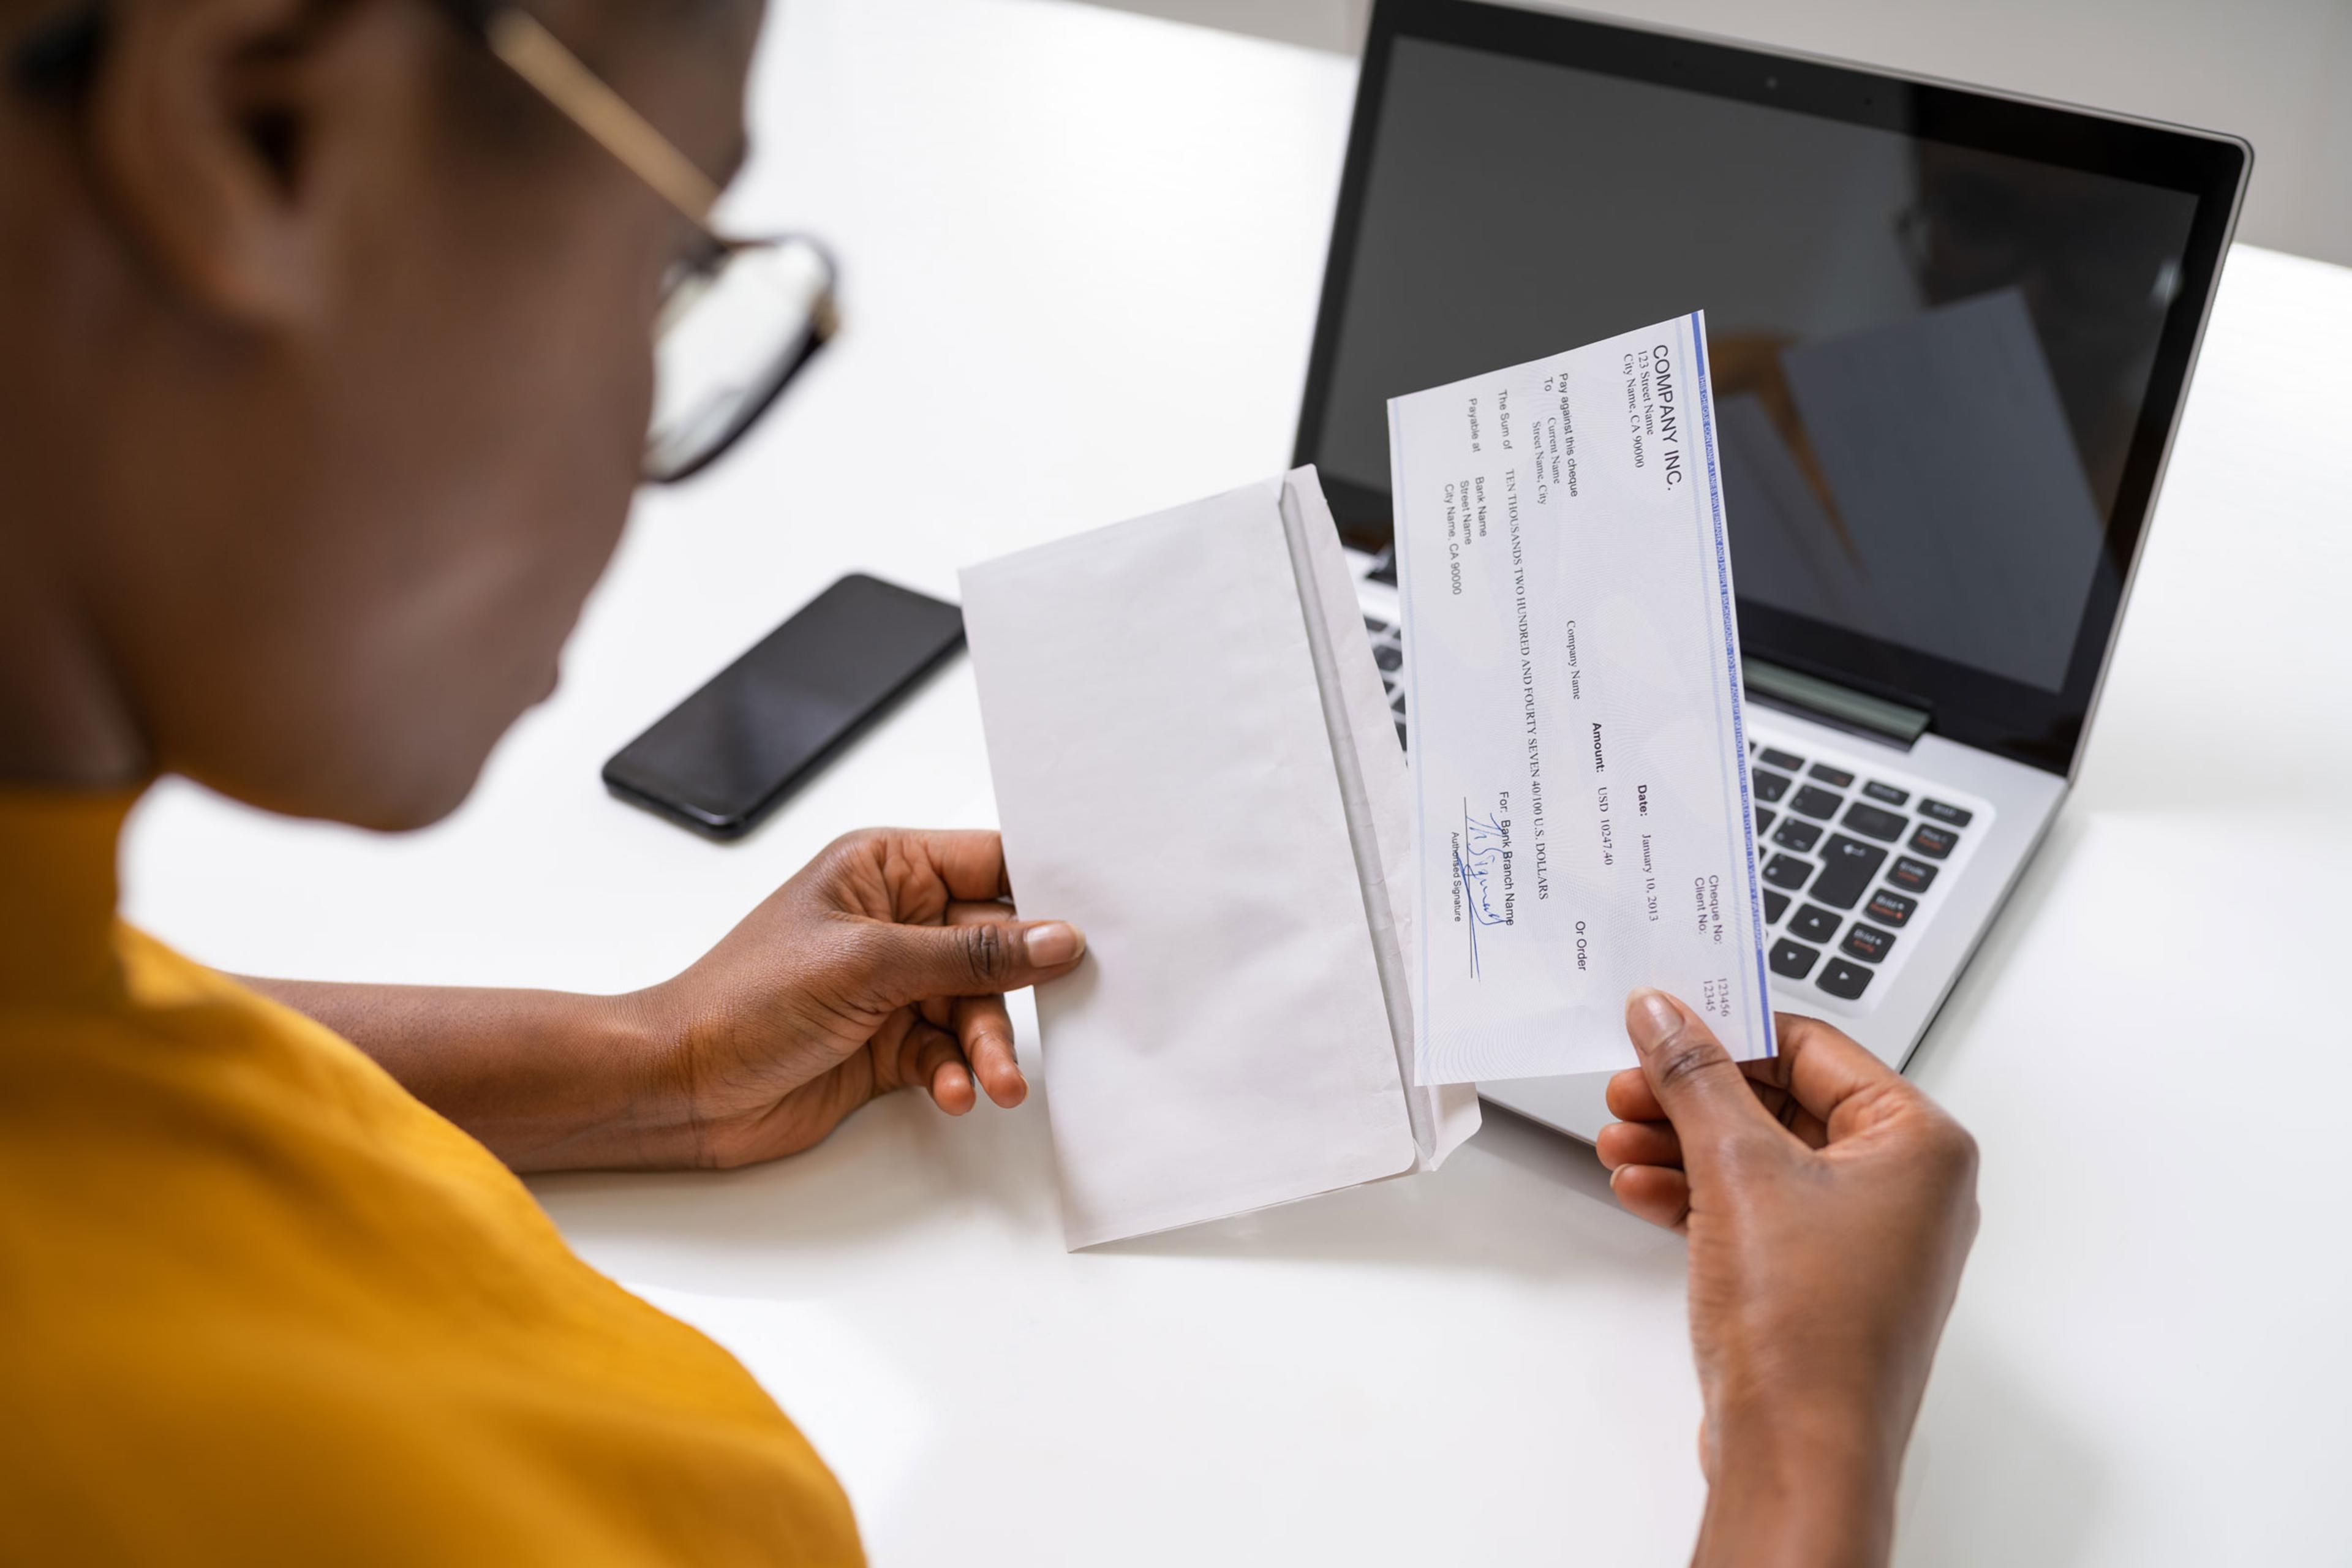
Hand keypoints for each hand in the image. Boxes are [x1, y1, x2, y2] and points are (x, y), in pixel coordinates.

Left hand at [630, 828, 1084, 1166]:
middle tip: (1049, 1022)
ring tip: (993, 1081)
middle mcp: (893, 921)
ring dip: (988, 1046)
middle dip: (1017, 990)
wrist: (679, 1086)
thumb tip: (1055, 938)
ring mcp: (890, 985)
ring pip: (976, 1007)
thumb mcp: (869, 964)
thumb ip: (971, 954)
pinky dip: (954, 1073)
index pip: (990, 864)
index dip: (1044, 892)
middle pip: (995, 945)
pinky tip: (947, 1091)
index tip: (1094, 924)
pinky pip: (947, 1052)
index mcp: (884, 868)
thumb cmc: (743, 1000)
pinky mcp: (887, 1042)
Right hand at [1598, 990, 1978, 1567]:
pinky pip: (1756, 1210)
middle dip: (1691, 1097)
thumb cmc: (1810, 1330)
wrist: (1798, 1454)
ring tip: (1618, 1143)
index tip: (1660, 1024)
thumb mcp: (1737, 1168)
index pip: (1812, 1046)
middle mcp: (1905, 1187)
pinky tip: (1642, 1190)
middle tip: (1627, 1089)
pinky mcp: (1821, 1280)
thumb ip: (1695, 1076)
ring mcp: (1864, 1239)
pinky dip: (1697, 1195)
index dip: (1727, 1031)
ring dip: (1682, 1144)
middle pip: (1781, 1102)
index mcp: (1920, 1143)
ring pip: (1760, 1159)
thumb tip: (1666, 1015)